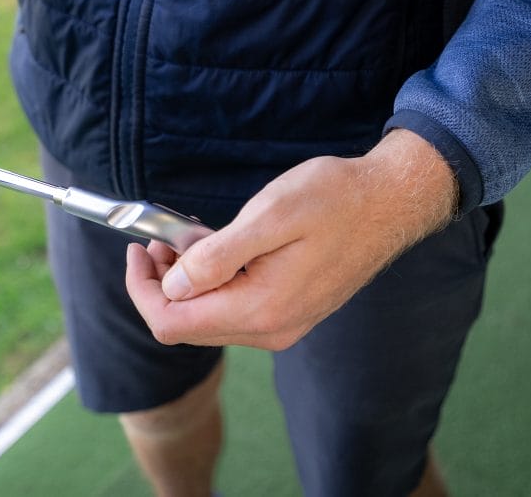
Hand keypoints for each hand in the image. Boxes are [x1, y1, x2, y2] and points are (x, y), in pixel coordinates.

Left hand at [125, 129, 457, 349]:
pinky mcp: (289, 313)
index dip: (142, 288)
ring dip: (185, 284)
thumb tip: (173, 286)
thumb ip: (216, 257)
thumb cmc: (333, 198)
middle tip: (161, 237)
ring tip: (187, 238)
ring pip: (206, 320)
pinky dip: (210, 285)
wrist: (391, 203)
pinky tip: (216, 250)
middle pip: (184, 327)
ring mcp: (281, 326)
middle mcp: (269, 330)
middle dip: (160, 285)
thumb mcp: (269, 216)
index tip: (140, 246)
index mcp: (259, 309)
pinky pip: (232, 311)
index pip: (171, 323)